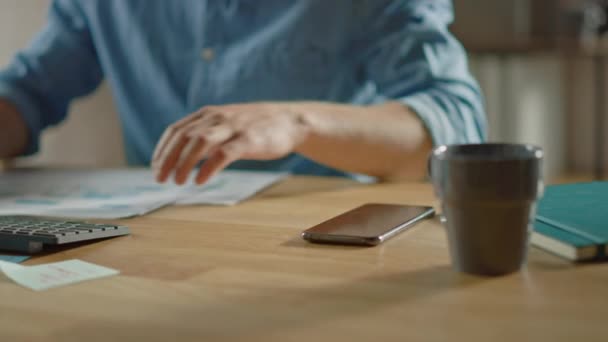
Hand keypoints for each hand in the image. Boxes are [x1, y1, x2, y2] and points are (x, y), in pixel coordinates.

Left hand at [152, 102, 310, 184]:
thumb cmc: (257, 126)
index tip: (155, 167)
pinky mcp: (249, 140)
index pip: (176, 130)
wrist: (291, 121)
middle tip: (159, 178)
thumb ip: (207, 135)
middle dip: (167, 159)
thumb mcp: (227, 124)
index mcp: (209, 114)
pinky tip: (200, 181)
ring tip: (178, 182)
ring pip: (199, 142)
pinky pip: (223, 154)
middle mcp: (217, 118)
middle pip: (183, 137)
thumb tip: (184, 156)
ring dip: (184, 163)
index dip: (162, 150)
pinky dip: (208, 168)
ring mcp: (233, 128)